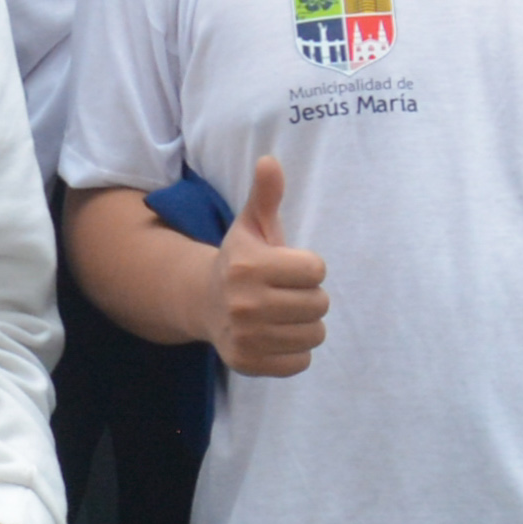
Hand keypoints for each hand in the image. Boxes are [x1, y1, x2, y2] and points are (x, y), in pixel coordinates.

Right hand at [214, 156, 329, 378]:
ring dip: (306, 325)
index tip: (287, 268)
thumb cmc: (241, 260)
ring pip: (314, 335)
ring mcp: (245, 336)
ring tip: (284, 315)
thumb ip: (266, 194)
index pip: (316, 271)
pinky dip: (295, 352)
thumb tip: (270, 160)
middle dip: (309, 297)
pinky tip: (276, 336)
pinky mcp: (247, 363)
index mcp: (249, 266)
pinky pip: (301, 362)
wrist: (203, 302)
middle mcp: (244, 303)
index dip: (308, 268)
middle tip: (285, 293)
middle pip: (319, 304)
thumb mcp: (252, 225)